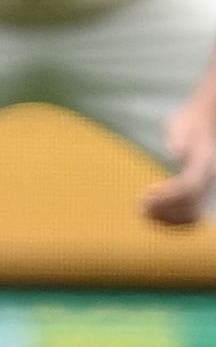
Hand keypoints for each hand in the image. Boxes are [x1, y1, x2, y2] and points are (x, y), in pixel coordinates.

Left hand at [141, 96, 215, 225]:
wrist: (204, 125)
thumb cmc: (189, 125)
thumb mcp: (183, 125)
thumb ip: (180, 137)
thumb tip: (176, 151)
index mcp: (203, 162)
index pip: (189, 186)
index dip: (168, 195)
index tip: (146, 195)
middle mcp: (207, 179)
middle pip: (191, 204)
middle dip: (165, 209)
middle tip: (140, 208)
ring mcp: (206, 189)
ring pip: (193, 215)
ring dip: (169, 219)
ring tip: (145, 214)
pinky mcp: (200, 195)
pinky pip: (192, 216)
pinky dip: (175, 222)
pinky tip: (156, 218)